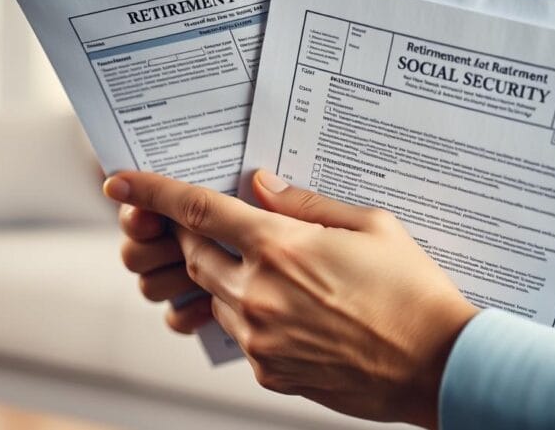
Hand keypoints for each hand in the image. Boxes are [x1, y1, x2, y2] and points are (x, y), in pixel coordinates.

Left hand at [104, 170, 477, 428]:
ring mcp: (260, 339)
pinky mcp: (270, 372)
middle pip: (195, 254)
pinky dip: (249, 314)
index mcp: (281, 247)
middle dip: (193, 236)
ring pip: (213, 295)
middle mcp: (259, 293)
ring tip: (272, 270)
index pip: (197, 210)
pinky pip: (239, 334)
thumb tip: (260, 185)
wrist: (437, 365)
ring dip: (224, 276)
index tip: (117, 183)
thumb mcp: (368, 225)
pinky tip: (292, 309)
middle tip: (215, 224)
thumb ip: (303, 204)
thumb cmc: (411, 291)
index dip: (151, 191)